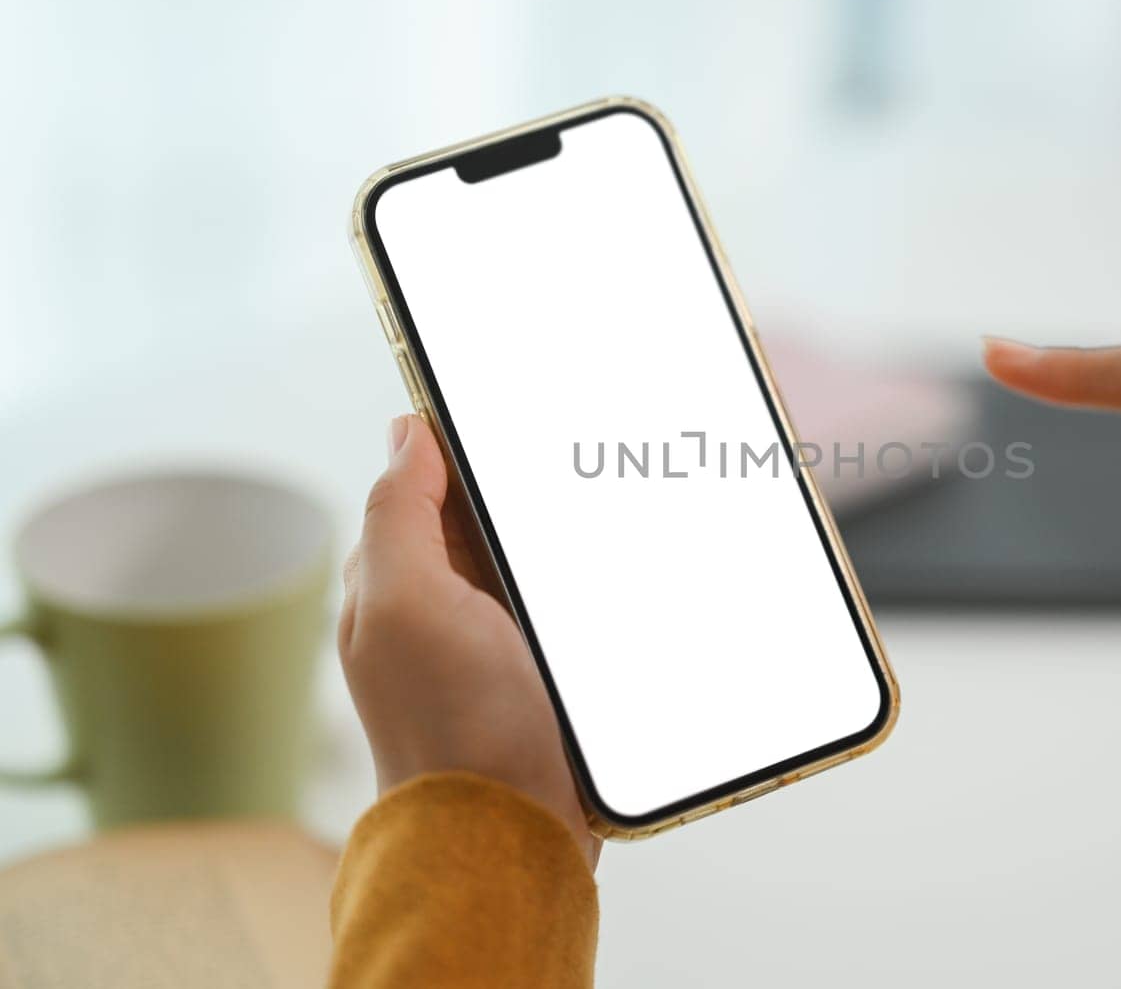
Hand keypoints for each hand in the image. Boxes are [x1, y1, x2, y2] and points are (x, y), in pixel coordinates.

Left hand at [339, 414, 599, 866]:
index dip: (459, 437)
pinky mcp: (537, 668)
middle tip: (575, 450)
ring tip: (605, 498)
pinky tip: (612, 566)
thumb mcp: (407, 602)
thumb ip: (398, 514)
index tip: (509, 402)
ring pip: (524, 552)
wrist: (512, 832)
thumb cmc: (455, 725)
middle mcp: (435, 604)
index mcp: (393, 578)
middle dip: (518, 481)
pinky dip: (577, 576)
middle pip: (481, 510)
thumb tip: (405, 432)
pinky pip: (556, 598)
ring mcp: (489, 638)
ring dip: (558, 528)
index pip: (421, 477)